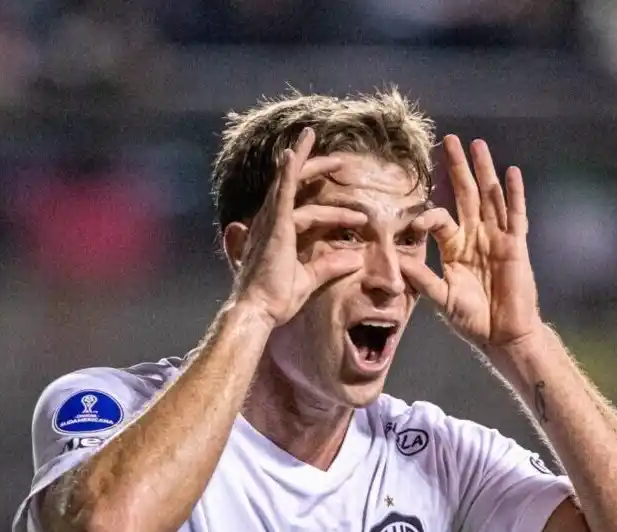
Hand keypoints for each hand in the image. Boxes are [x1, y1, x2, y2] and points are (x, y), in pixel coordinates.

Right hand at [231, 127, 366, 327]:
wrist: (258, 310)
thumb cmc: (276, 299)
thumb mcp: (309, 279)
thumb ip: (329, 266)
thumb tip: (354, 258)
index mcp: (279, 235)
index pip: (305, 211)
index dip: (330, 209)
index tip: (357, 214)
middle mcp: (271, 223)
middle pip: (294, 188)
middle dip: (315, 170)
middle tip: (339, 160)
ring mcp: (271, 222)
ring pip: (287, 182)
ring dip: (302, 159)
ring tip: (312, 136)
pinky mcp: (275, 225)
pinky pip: (282, 191)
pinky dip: (288, 170)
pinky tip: (293, 152)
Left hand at [401, 135, 541, 349]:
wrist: (503, 334)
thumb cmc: (473, 319)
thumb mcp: (442, 298)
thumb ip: (422, 279)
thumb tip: (397, 262)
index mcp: (455, 248)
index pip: (440, 220)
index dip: (428, 217)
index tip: (415, 223)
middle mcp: (476, 237)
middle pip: (466, 195)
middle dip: (457, 168)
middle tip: (449, 140)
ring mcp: (497, 238)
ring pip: (490, 197)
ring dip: (484, 171)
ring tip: (477, 144)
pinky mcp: (516, 245)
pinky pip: (515, 215)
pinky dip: (514, 194)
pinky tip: (510, 172)